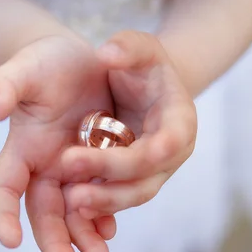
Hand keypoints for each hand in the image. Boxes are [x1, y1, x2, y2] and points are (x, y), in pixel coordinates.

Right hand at [0, 34, 114, 251]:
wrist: (79, 60)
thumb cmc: (46, 61)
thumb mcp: (25, 66)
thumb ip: (4, 84)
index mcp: (21, 147)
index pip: (5, 187)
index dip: (2, 213)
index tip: (9, 241)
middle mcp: (44, 165)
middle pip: (42, 212)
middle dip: (53, 242)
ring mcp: (70, 169)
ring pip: (72, 212)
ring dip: (83, 235)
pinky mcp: (96, 166)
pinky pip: (98, 198)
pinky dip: (103, 215)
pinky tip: (111, 229)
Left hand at [61, 31, 196, 217]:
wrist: (142, 86)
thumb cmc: (142, 63)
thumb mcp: (139, 46)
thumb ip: (127, 46)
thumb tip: (107, 53)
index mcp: (180, 120)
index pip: (168, 143)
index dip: (145, 154)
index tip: (114, 153)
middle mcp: (171, 153)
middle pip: (147, 177)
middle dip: (112, 180)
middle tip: (71, 169)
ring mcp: (153, 171)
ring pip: (132, 195)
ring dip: (104, 201)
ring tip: (71, 200)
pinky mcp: (132, 180)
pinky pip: (117, 198)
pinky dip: (98, 204)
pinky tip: (71, 205)